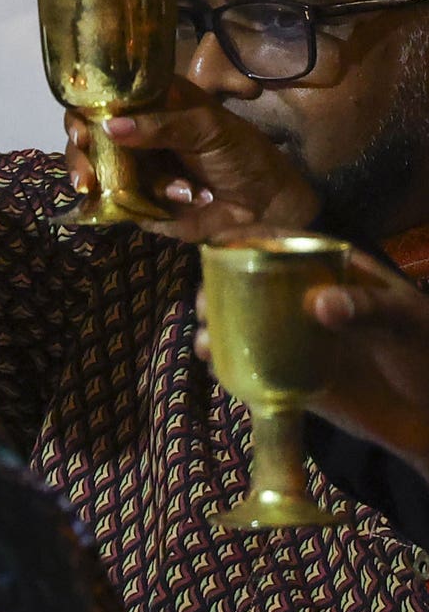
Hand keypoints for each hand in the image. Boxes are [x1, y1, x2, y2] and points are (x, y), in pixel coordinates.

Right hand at [63, 79, 320, 242]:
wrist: (267, 205)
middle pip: (85, 138)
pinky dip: (146, 204)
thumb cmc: (242, 154)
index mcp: (148, 104)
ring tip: (179, 192)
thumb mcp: (208, 128)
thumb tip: (109, 127)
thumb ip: (162, 125)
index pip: (101, 98)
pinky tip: (183, 200)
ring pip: (98, 173)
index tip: (81, 131)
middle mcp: (131, 134)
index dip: (82, 111)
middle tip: (88, 176)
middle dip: (82, 157)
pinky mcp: (138, 202)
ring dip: (128, 184)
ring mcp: (132, 169)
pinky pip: (120, 204)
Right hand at [196, 252, 428, 478]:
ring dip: (216, 322)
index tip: (219, 243)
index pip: (285, 242)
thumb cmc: (428, 354)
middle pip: (251, 279)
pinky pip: (251, 363)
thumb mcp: (408, 322)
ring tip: (205, 334)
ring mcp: (296, 337)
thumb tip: (317, 303)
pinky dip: (227, 360)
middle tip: (205, 300)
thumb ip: (370, 309)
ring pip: (243, 321)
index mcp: (332, 272)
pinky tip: (213, 360)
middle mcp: (306, 299)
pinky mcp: (290, 375)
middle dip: (218, 285)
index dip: (248, 237)